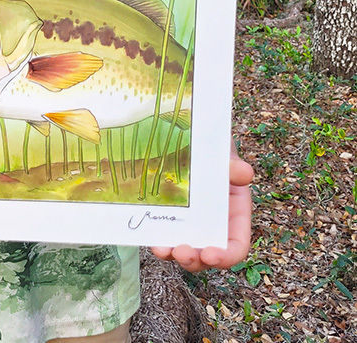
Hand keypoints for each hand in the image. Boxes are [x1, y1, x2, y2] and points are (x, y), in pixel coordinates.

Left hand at [150, 141, 252, 272]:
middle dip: (195, 260)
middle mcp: (213, 224)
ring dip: (174, 255)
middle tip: (181, 253)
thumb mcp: (224, 153)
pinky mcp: (170, 215)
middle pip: (208, 255)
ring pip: (185, 249)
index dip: (226, 256)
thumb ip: (232, 165)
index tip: (211, 255)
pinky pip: (165, 233)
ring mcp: (190, 222)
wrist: (189, 136)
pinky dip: (158, 239)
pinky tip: (151, 237)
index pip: (236, 245)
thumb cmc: (212, 146)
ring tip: (162, 250)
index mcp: (234, 214)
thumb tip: (244, 173)